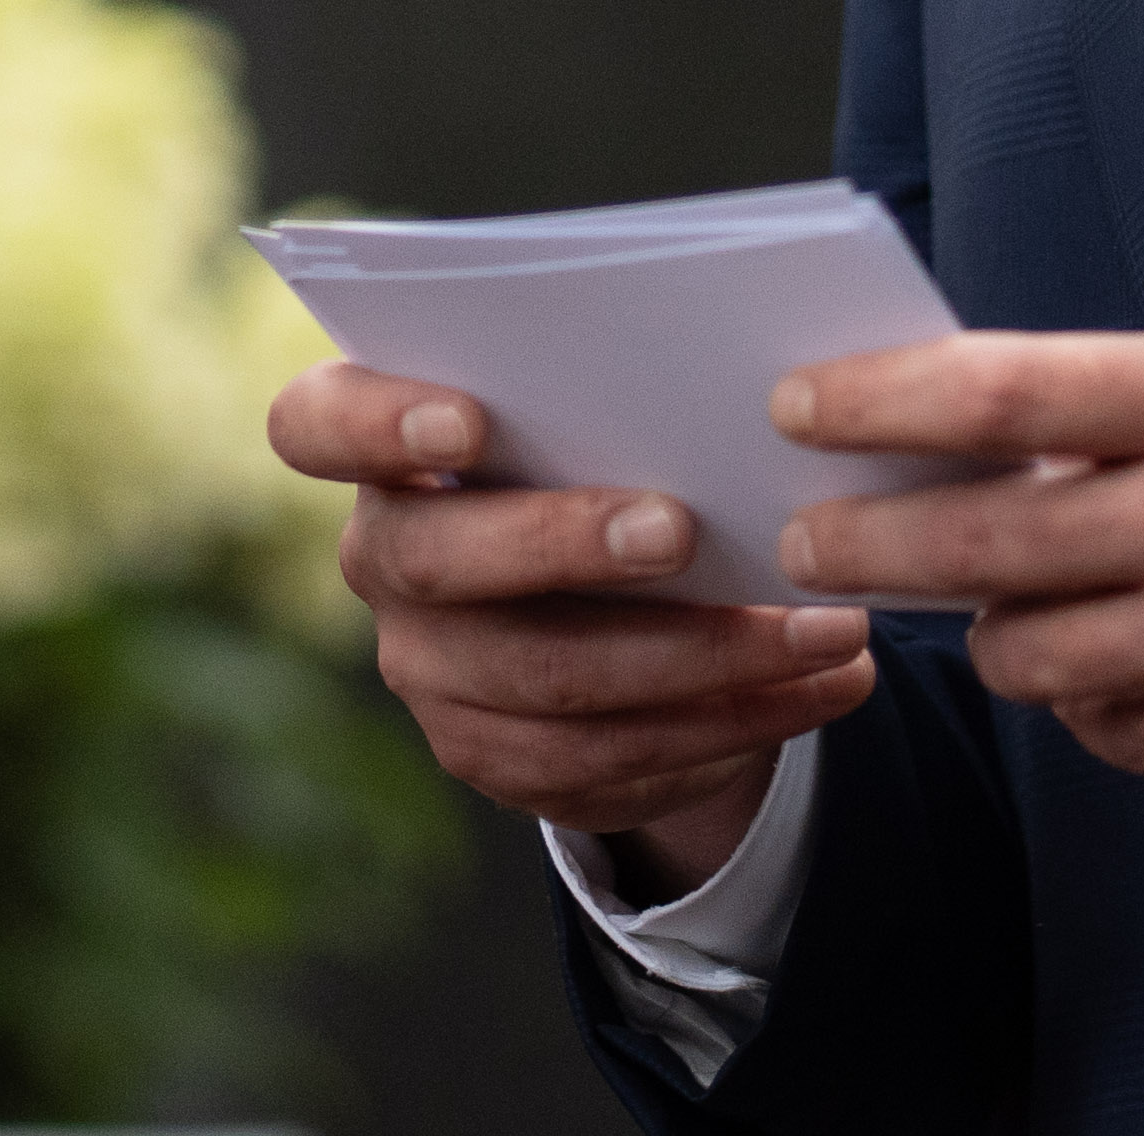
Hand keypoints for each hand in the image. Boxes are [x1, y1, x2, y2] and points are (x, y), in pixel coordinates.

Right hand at [269, 358, 879, 887]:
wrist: (612, 593)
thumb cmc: (608, 450)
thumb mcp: (595, 407)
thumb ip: (612, 386)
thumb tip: (741, 379)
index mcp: (380, 448)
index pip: (316, 423)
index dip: (376, 424)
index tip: (468, 419)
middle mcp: (386, 562)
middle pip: (441, 566)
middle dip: (568, 547)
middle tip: (685, 529)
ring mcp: (432, 674)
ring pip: (550, 685)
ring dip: (704, 660)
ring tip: (827, 630)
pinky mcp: (496, 761)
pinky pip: (609, 764)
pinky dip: (729, 726)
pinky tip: (814, 690)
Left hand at [770, 332, 1143, 837]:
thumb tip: (1013, 432)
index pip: (1007, 387)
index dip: (880, 398)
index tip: (802, 404)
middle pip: (982, 536)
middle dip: (867, 541)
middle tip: (807, 539)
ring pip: (1033, 655)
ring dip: (1001, 634)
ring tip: (1007, 606)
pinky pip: (1116, 735)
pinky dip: (1100, 706)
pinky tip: (1131, 671)